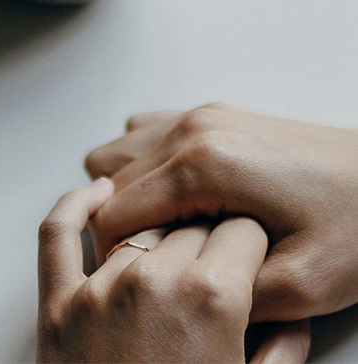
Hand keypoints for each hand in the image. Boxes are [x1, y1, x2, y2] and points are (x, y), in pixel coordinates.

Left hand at [37, 179, 309, 362]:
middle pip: (193, 225)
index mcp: (211, 299)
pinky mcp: (56, 305)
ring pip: (141, 227)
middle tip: (211, 266)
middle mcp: (153, 280)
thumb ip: (283, 349)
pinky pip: (57, 233)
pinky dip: (73, 205)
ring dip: (161, 237)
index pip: (242, 230)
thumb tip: (288, 311)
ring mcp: (98, 288)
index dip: (249, 242)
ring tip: (171, 255)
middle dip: (209, 242)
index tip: (245, 252)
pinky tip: (98, 194)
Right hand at [85, 102, 357, 321]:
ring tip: (169, 225)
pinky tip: (178, 191)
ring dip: (130, 193)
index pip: (113, 213)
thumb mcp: (298, 287)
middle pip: (111, 182)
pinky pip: (146, 134)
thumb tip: (171, 290)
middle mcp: (194, 129)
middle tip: (163, 257)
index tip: (140, 277)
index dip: (114, 255)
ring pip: (120, 154)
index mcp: (204, 165)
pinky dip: (146, 165)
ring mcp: (201, 116)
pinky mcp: (211, 115)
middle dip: (123, 226)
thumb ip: (218, 294)